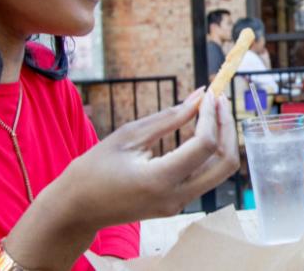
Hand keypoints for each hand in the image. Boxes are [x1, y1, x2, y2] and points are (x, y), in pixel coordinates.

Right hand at [6, 89, 238, 269]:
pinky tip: (200, 129)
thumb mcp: (129, 136)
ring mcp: (179, 205)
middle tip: (220, 100)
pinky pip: (205, 176)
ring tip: (212, 110)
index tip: (210, 94)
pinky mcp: (177, 205)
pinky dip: (210, 152)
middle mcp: (176, 197)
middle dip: (228, 128)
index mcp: (159, 180)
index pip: (205, 145)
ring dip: (223, 139)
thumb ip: (169, 117)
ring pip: (221, 172)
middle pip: (226, 163)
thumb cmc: (93, 169)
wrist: (76, 210)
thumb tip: (200, 96)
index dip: (212, 115)